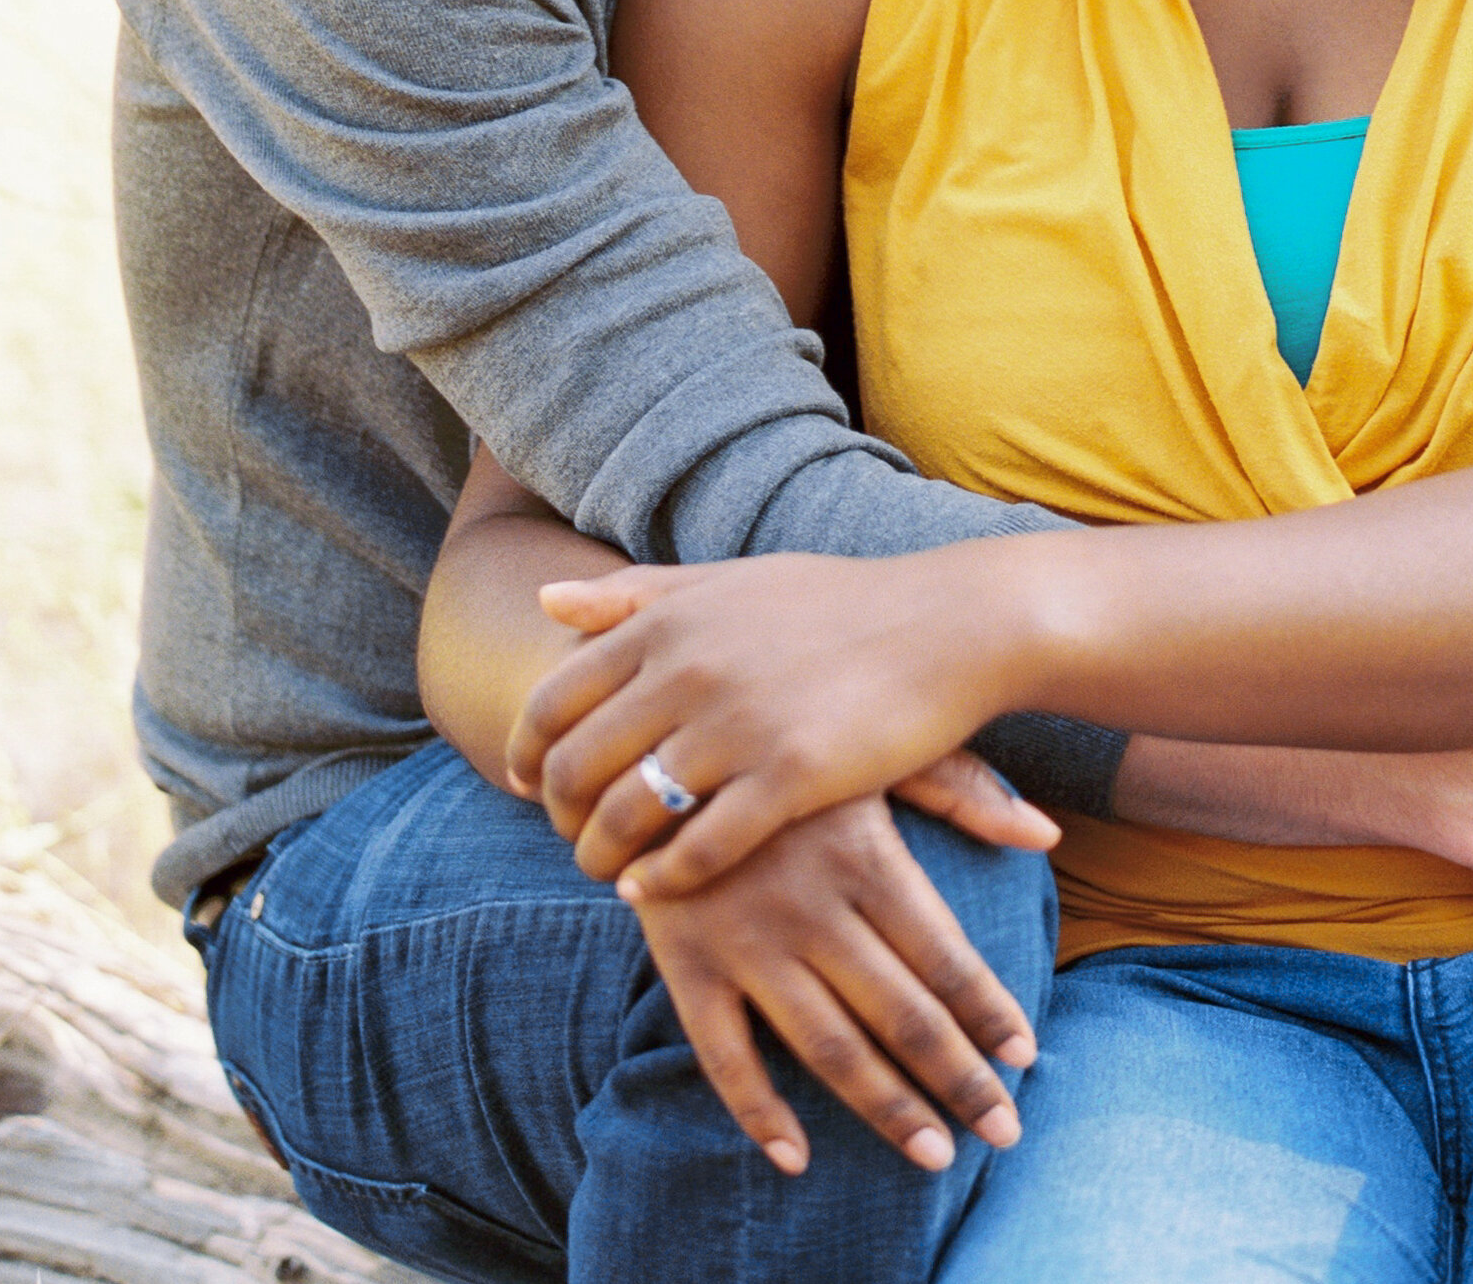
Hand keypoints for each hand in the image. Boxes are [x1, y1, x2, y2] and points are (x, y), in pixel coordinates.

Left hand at [521, 556, 1013, 894]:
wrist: (944, 625)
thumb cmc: (834, 603)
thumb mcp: (728, 583)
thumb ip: (636, 596)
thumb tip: (545, 600)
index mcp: (669, 621)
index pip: (554, 699)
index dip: (528, 751)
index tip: (528, 784)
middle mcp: (689, 669)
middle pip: (577, 766)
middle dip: (559, 815)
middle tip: (569, 838)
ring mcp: (739, 724)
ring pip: (626, 815)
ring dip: (601, 856)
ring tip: (608, 871)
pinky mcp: (790, 777)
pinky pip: (698, 849)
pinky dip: (662, 879)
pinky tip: (652, 890)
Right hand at [625, 777, 1049, 1177]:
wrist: (655, 733)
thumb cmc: (788, 735)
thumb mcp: (875, 747)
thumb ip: (961, 788)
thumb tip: (1046, 833)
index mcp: (862, 852)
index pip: (942, 953)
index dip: (989, 1009)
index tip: (1028, 1057)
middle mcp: (809, 905)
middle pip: (899, 1013)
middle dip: (959, 1077)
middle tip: (1007, 1130)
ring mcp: (744, 938)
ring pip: (827, 1046)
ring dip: (886, 1108)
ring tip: (937, 1157)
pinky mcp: (684, 959)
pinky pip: (722, 1053)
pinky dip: (757, 1113)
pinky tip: (798, 1160)